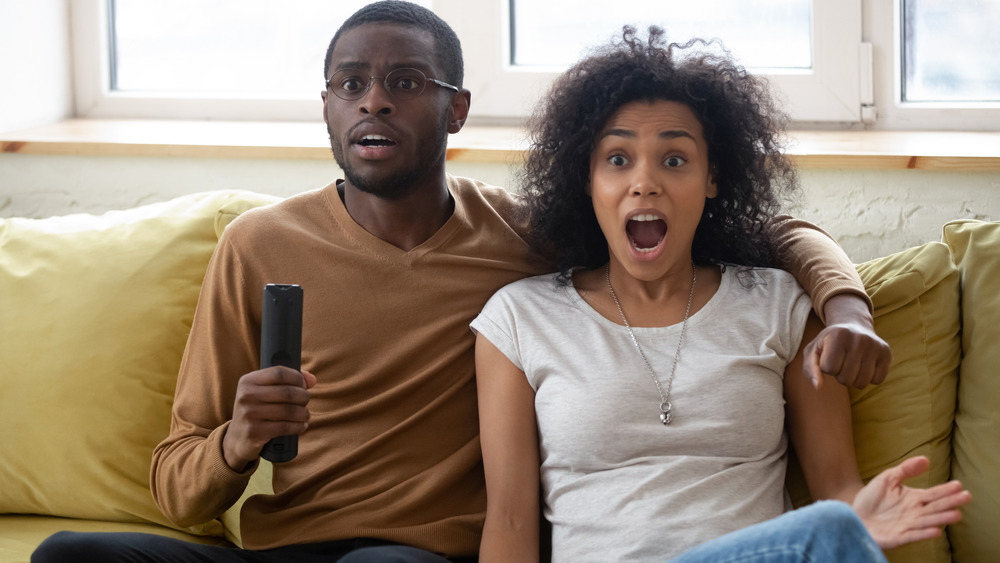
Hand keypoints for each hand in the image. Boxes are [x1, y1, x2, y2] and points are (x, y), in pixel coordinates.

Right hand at [222, 367, 315, 470]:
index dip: (297, 378)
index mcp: (248, 381)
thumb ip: (288, 381)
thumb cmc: (257, 410)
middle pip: (288, 392)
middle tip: (305, 402)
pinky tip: (301, 425)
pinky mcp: (255, 432)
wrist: (237, 438)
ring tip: (305, 415)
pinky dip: (298, 426)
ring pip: (289, 411)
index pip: (279, 373)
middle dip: (303, 397)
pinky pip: (286, 427)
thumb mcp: (264, 392)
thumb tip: (312, 379)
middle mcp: (247, 395)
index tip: (304, 385)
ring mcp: (249, 414)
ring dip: (303, 413)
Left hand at [804, 294, 891, 388]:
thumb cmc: (829, 343)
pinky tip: (865, 365)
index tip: (829, 356)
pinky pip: (877, 381)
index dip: (826, 367)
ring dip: (853, 379)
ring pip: (861, 383)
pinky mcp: (887, 353)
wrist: (854, 326)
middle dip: (839, 375)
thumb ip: (810, 368)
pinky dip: (868, 378)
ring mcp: (875, 346)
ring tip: (852, 364)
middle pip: (845, 379)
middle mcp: (859, 339)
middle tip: (842, 361)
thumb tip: (818, 387)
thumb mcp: (814, 350)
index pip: (828, 369)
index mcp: (838, 335)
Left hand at [852, 456, 970, 548]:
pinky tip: (936, 531)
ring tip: (957, 514)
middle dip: (951, 502)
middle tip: (966, 497)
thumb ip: (905, 470)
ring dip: (942, 518)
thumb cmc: (871, 498)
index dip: (945, 490)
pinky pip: (913, 536)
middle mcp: (914, 513)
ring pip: (928, 521)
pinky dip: (924, 534)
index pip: (933, 494)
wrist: (853, 515)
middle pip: (935, 507)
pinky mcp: (898, 537)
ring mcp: (908, 525)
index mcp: (913, 499)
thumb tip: (926, 459)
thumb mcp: (887, 479)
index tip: (958, 484)